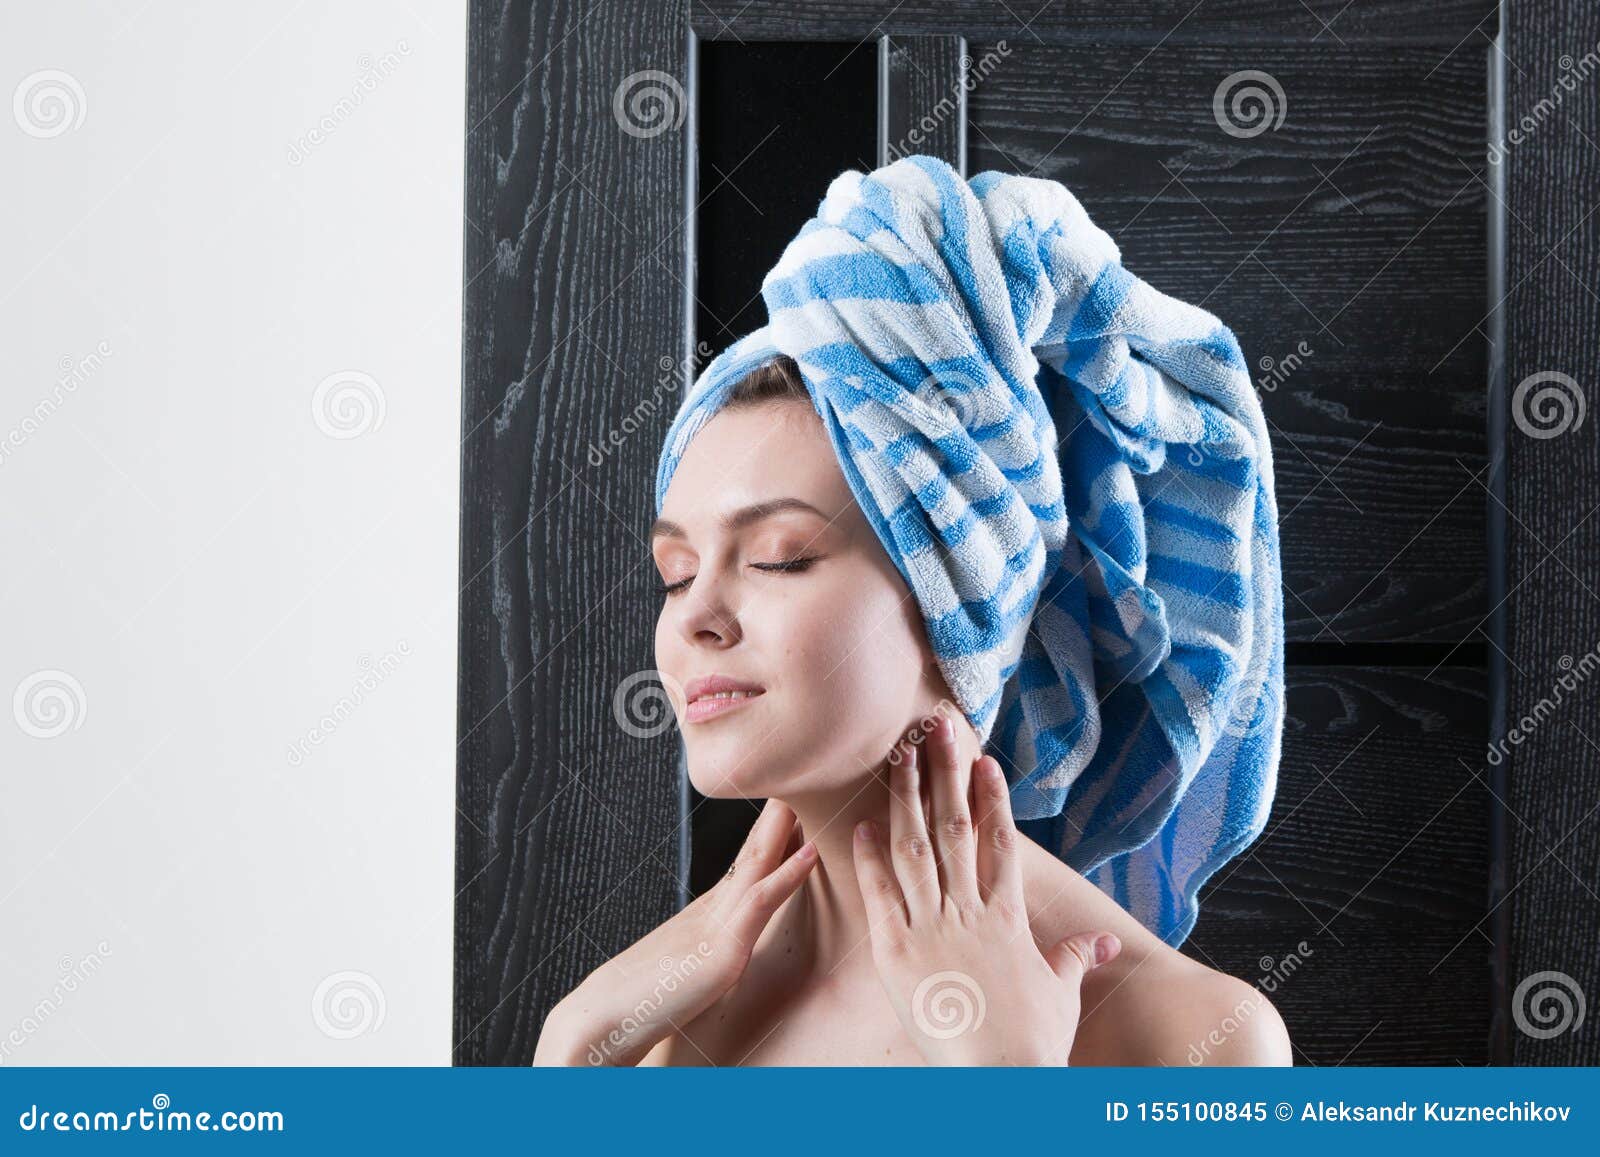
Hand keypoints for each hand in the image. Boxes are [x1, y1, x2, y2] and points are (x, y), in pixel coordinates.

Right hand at [534, 798, 816, 1065]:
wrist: (602, 1019)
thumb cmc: (640, 1002)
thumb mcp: (686, 969)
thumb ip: (707, 957)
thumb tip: (719, 958)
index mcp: (709, 912)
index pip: (752, 859)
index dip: (777, 830)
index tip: (804, 801)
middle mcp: (715, 907)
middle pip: (757, 846)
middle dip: (786, 812)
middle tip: (811, 771)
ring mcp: (719, 922)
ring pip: (761, 859)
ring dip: (791, 824)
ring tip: (817, 789)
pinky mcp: (723, 946)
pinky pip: (761, 901)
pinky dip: (788, 875)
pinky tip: (811, 853)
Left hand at [851, 714, 1120, 1065]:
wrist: (1001, 1076)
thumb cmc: (1034, 1040)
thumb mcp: (1060, 991)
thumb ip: (1074, 958)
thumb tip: (1101, 942)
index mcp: (1007, 915)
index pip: (999, 841)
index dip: (990, 796)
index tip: (982, 758)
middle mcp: (968, 910)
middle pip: (955, 827)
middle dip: (944, 773)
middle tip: (935, 729)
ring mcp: (931, 927)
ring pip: (915, 849)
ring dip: (905, 799)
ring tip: (898, 758)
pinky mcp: (897, 952)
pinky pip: (880, 895)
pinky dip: (869, 859)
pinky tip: (862, 824)